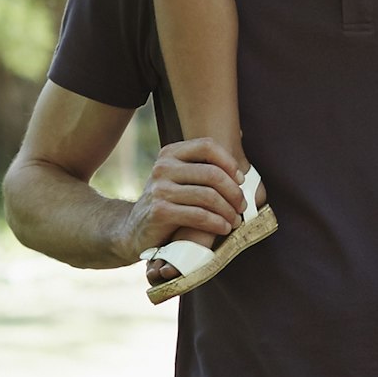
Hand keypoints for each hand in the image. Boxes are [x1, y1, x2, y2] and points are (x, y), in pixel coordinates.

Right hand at [122, 136, 245, 265]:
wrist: (135, 230)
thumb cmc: (168, 204)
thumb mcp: (179, 179)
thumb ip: (201, 169)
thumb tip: (241, 159)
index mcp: (170, 153)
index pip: (207, 146)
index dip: (229, 162)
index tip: (240, 180)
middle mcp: (163, 167)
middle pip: (212, 173)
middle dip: (234, 192)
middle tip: (242, 206)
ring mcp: (160, 189)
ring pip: (208, 196)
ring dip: (228, 210)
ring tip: (235, 220)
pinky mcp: (160, 211)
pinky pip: (199, 215)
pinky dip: (217, 223)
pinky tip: (223, 228)